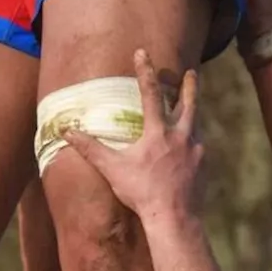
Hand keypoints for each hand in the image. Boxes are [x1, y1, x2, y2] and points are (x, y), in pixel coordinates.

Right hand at [66, 49, 203, 222]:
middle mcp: (181, 136)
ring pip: (196, 124)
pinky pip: (200, 147)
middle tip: (191, 72)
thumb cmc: (141, 192)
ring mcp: (196, 151)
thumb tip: (67, 131)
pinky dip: (194, 141)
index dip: (145, 71)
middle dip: (188, 86)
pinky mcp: (204, 166)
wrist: (174, 218)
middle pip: (188, 103)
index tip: (143, 52)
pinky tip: (190, 148)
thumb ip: (89, 148)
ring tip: (190, 110)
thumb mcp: (112, 168)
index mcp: (158, 132)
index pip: (150, 93)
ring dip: (192, 114)